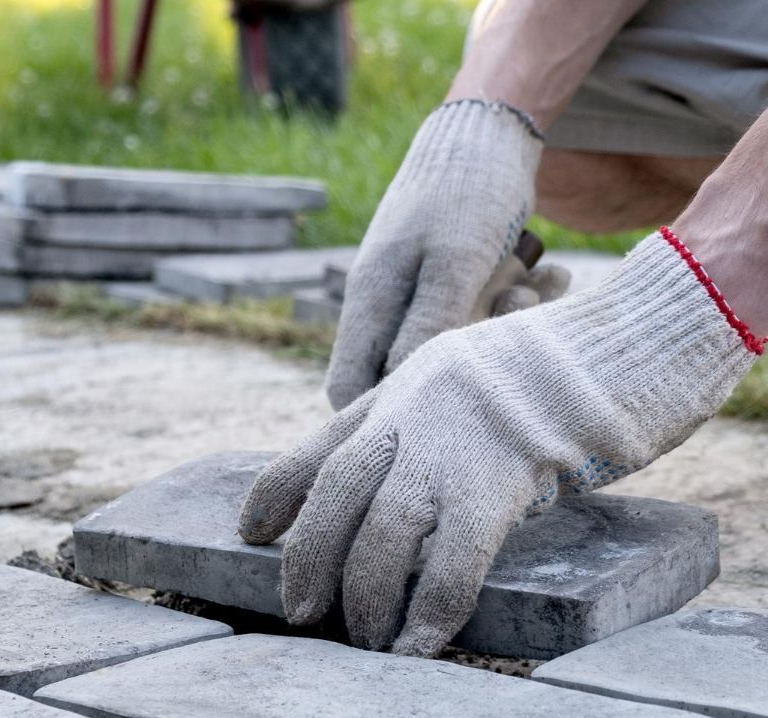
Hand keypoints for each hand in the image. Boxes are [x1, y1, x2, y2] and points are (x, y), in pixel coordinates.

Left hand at [240, 230, 756, 656]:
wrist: (628, 343)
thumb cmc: (558, 372)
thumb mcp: (464, 378)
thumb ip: (422, 421)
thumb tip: (398, 483)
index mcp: (400, 391)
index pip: (319, 446)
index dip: (275, 492)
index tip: (247, 531)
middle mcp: (411, 415)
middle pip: (336, 495)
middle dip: (309, 559)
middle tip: (300, 612)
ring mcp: (453, 447)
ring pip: (382, 534)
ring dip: (365, 596)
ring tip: (362, 639)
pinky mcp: (502, 480)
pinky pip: (452, 561)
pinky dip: (428, 610)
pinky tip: (415, 645)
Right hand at [325, 99, 544, 409]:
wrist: (494, 128)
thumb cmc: (468, 189)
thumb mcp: (454, 261)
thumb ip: (428, 327)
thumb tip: (403, 393)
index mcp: (369, 301)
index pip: (346, 390)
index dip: (379, 416)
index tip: (436, 411)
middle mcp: (387, 304)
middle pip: (408, 373)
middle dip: (462, 364)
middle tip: (504, 329)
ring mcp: (420, 293)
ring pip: (454, 346)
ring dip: (502, 329)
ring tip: (533, 291)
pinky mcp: (454, 281)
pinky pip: (483, 316)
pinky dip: (519, 305)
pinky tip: (545, 277)